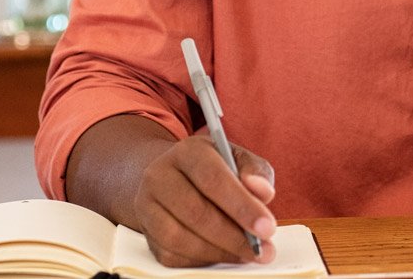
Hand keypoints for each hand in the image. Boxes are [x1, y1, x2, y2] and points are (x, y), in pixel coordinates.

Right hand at [133, 135, 277, 266]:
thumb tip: (263, 192)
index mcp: (186, 152)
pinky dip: (201, 260)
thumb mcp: (236, 158)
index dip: (242, 206)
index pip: (213, 179)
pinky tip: (223, 254)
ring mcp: (146, 205)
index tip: (267, 227)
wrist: (171, 176)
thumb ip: (256, 171)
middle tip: (262, 250)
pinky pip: (172, 255)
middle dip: (234, 236)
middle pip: (196, 212)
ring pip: (180, 238)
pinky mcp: (145, 231)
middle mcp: (159, 176)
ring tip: (246, 254)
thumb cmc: (212, 169)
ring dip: (219, 251)